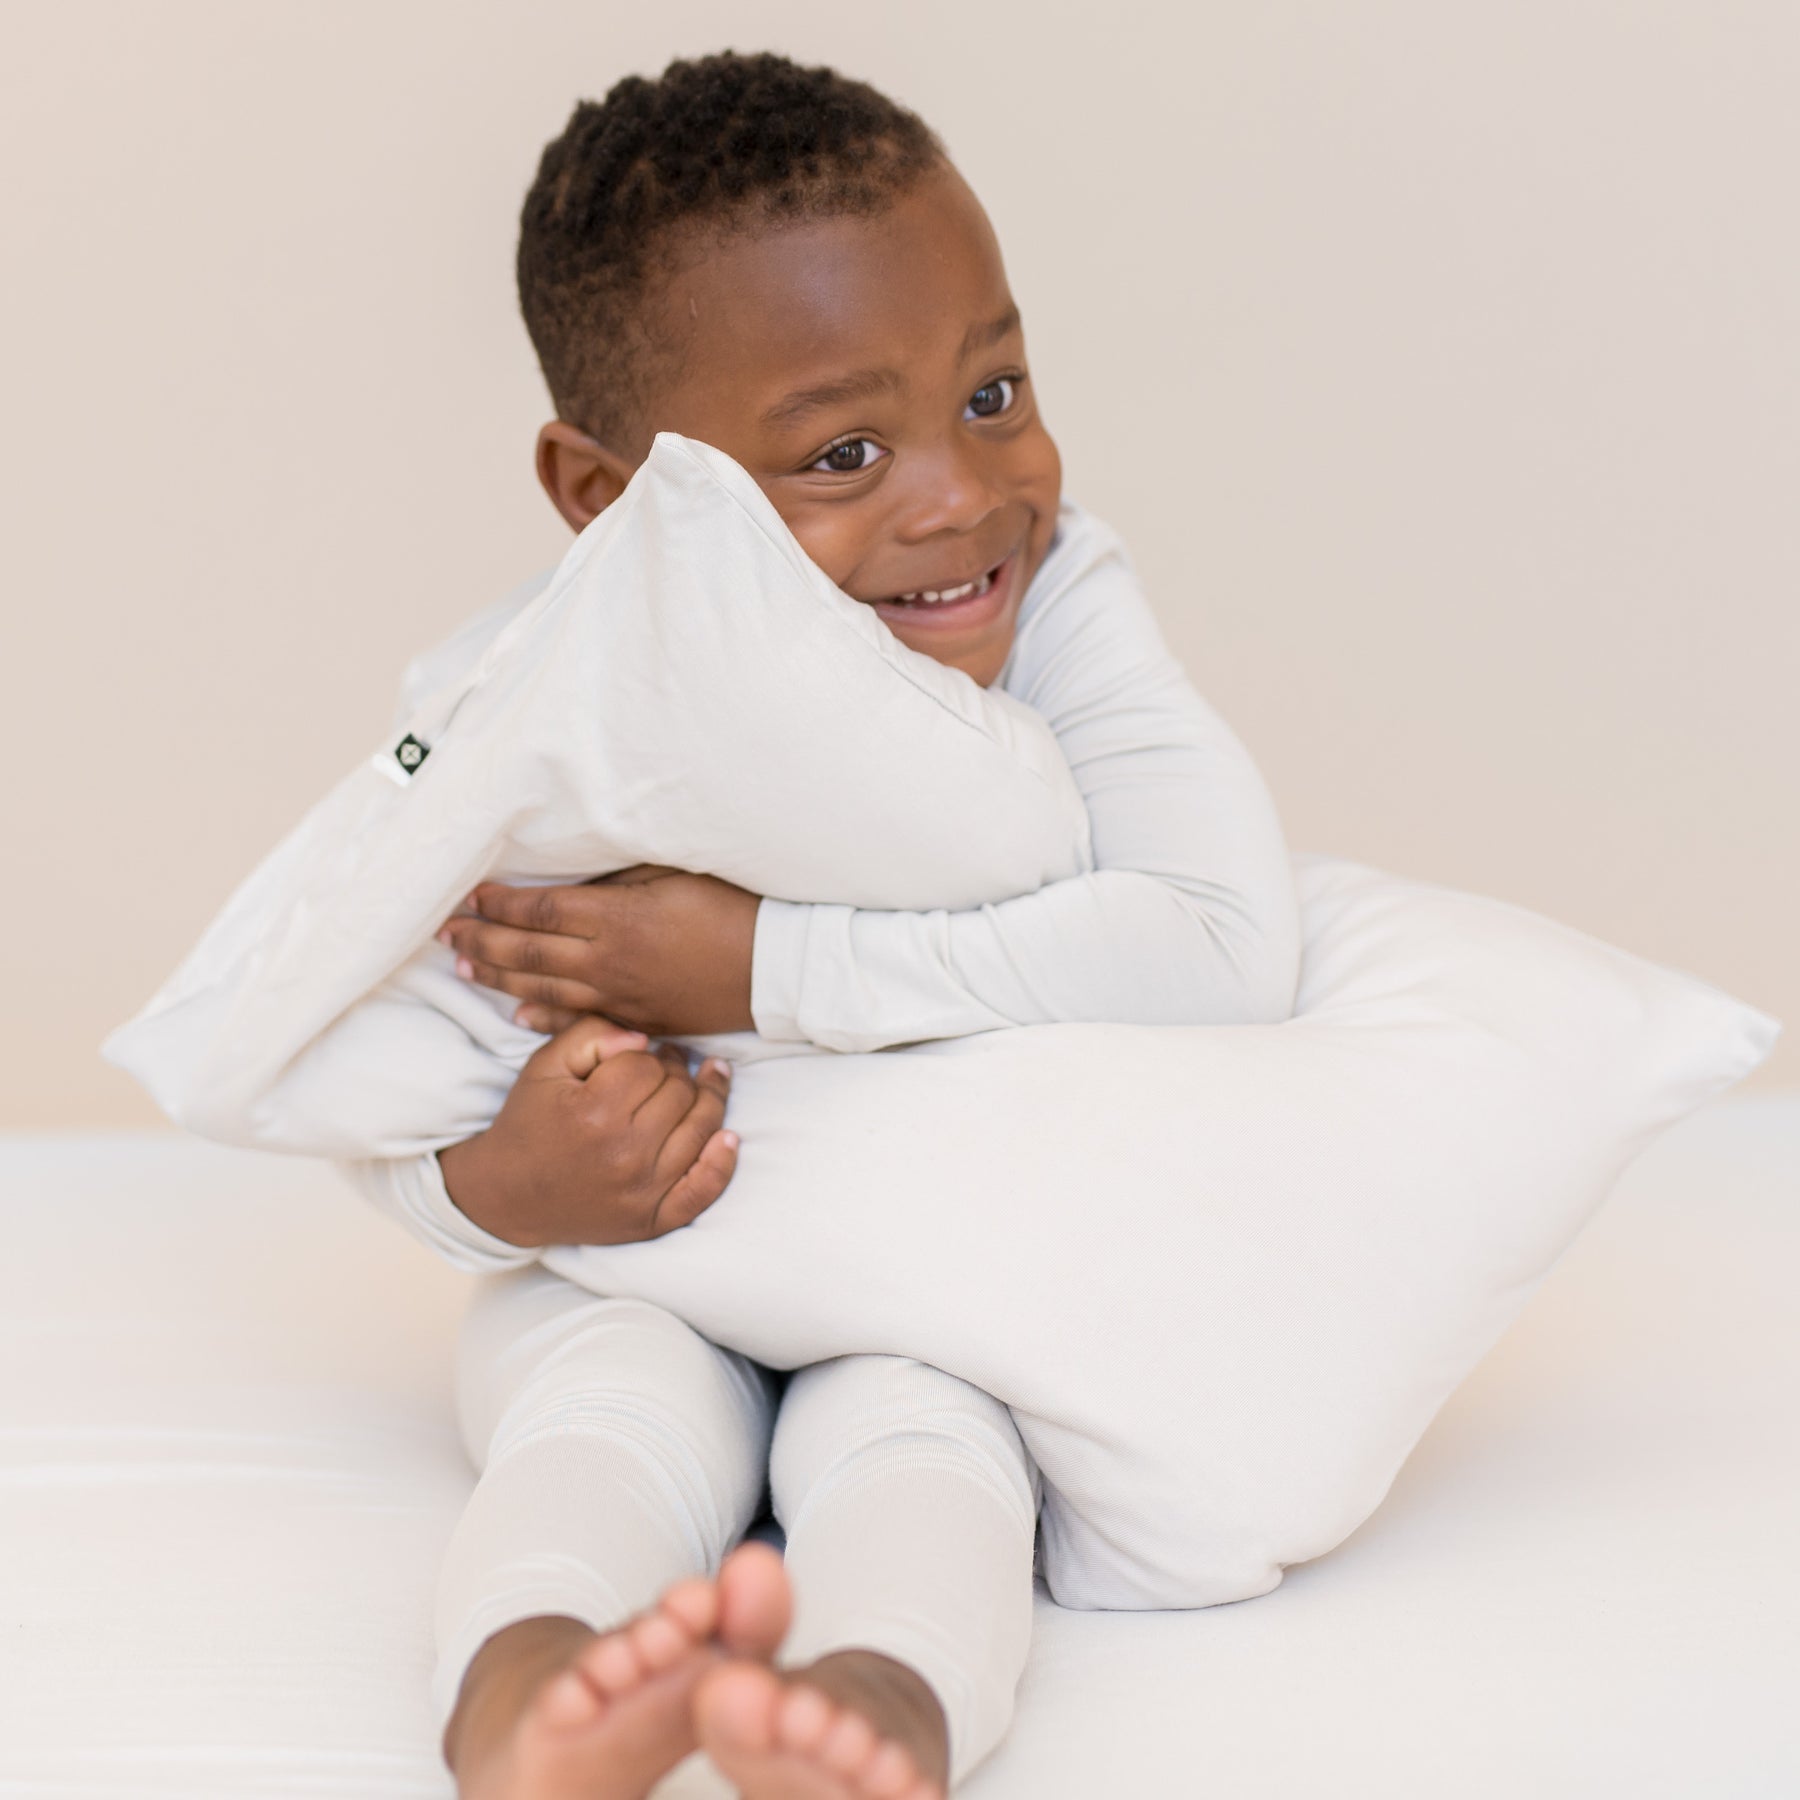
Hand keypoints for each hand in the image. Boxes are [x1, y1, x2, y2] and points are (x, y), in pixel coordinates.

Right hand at [436, 1015, 738, 1247]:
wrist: (506, 1196)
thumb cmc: (529, 1123)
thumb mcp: (544, 1066)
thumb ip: (592, 1036)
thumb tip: (645, 1039)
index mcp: (594, 1111)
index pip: (649, 1065)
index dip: (649, 1054)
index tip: (644, 1055)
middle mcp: (624, 1153)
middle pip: (680, 1094)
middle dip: (678, 1074)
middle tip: (671, 1067)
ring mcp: (643, 1190)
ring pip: (701, 1129)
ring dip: (709, 1101)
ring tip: (710, 1081)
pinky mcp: (653, 1220)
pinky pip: (704, 1189)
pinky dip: (722, 1162)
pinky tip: (729, 1137)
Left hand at [438, 864, 759, 1037]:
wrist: (775, 968)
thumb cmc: (730, 909)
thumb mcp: (674, 875)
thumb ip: (619, 878)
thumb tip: (574, 878)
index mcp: (616, 918)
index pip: (539, 910)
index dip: (500, 903)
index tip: (470, 894)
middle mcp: (608, 961)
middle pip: (528, 951)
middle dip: (483, 938)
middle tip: (446, 931)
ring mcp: (620, 996)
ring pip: (544, 988)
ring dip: (500, 976)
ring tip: (467, 966)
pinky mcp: (638, 1019)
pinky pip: (578, 1021)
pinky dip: (542, 1017)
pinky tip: (518, 1014)